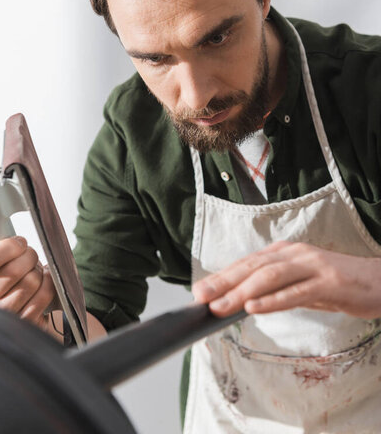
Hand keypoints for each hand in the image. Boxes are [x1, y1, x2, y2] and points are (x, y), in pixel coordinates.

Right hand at [0, 236, 57, 329]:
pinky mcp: (24, 323)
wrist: (1, 320)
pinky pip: (44, 295)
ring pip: (32, 281)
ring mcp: (4, 315)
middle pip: (15, 269)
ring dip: (39, 271)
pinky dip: (48, 283)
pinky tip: (43, 281)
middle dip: (29, 256)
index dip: (9, 247)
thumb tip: (9, 230)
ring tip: (34, 270)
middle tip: (29, 255)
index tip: (19, 243)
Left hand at [192, 241, 380, 319]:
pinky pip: (297, 292)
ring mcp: (312, 266)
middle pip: (253, 267)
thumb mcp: (300, 284)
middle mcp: (295, 254)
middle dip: (224, 282)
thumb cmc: (337, 284)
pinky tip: (254, 309)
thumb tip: (243, 301)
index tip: (199, 290)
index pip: (247, 263)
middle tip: (200, 297)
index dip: (222, 276)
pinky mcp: (329, 283)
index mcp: (285, 252)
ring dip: (242, 292)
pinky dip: (273, 300)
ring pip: (271, 276)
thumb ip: (276, 289)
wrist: (380, 280)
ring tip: (220, 306)